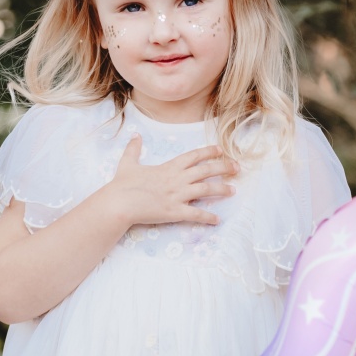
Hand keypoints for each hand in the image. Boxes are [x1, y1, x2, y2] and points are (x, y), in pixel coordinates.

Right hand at [107, 135, 236, 228]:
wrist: (119, 203)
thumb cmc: (122, 184)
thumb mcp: (128, 163)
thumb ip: (134, 149)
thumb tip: (135, 135)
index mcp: (169, 167)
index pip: (194, 156)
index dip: (209, 152)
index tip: (221, 150)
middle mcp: (177, 179)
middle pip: (206, 170)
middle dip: (223, 168)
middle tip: (237, 168)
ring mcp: (177, 195)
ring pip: (206, 189)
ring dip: (222, 189)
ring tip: (233, 190)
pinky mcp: (175, 211)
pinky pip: (196, 214)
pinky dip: (208, 217)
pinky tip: (217, 219)